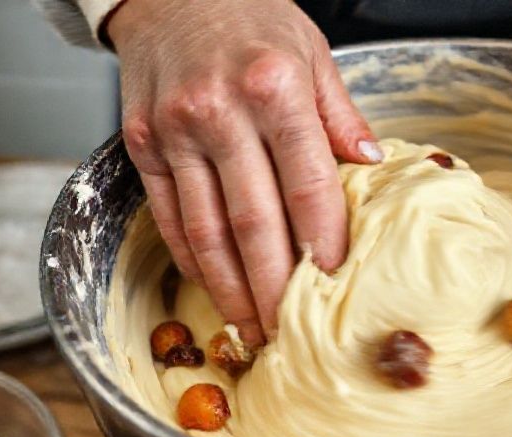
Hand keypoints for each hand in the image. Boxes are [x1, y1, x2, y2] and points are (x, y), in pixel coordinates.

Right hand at [109, 0, 380, 344]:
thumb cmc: (248, 16)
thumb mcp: (311, 51)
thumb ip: (340, 116)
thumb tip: (370, 168)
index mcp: (273, 87)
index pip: (307, 186)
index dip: (324, 242)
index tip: (335, 282)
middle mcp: (218, 112)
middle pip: (254, 224)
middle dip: (275, 288)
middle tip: (290, 330)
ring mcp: (173, 131)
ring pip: (206, 232)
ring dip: (231, 289)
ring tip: (252, 326)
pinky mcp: (140, 143)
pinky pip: (168, 216)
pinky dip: (193, 258)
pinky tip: (215, 284)